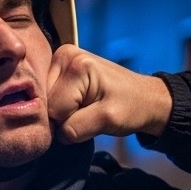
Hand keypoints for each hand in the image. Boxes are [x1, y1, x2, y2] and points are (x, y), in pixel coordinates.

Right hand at [46, 44, 172, 142]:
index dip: (68, 122)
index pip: (53, 108)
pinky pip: (48, 97)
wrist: (145, 98)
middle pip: (46, 102)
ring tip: (85, 108)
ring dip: (62, 112)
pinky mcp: (60, 69)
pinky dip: (61, 107)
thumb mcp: (107, 120)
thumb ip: (76, 128)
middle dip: (63, 116)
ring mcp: (59, 61)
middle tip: (88, 114)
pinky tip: (77, 105)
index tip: (89, 119)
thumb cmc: (131, 106)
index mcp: (75, 64)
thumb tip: (54, 133)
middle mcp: (62, 56)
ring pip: (45, 101)